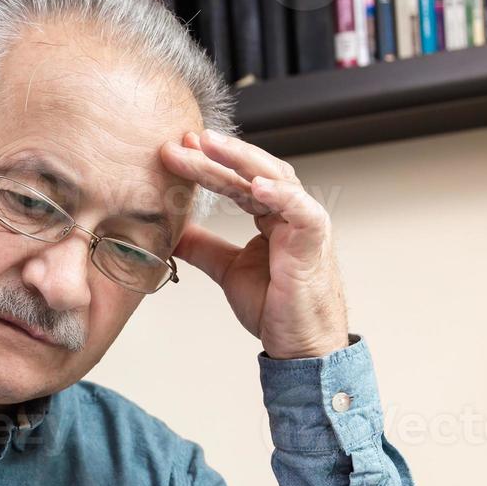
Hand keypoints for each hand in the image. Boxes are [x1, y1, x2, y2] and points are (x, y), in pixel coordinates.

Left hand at [160, 129, 348, 359]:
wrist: (300, 344)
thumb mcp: (228, 269)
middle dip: (216, 155)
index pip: (235, 181)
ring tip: (209, 146)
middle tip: (183, 142)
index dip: (207, 165)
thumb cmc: (275, 306)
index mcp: (270, 216)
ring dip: (240, 160)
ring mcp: (304, 222)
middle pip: (250, 172)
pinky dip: (279, 194)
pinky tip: (255, 184)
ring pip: (272, 178)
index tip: (177, 151)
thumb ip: (203, 247)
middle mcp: (289, 212)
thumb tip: (171, 232)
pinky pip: (300, 210)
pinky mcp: (315, 240)